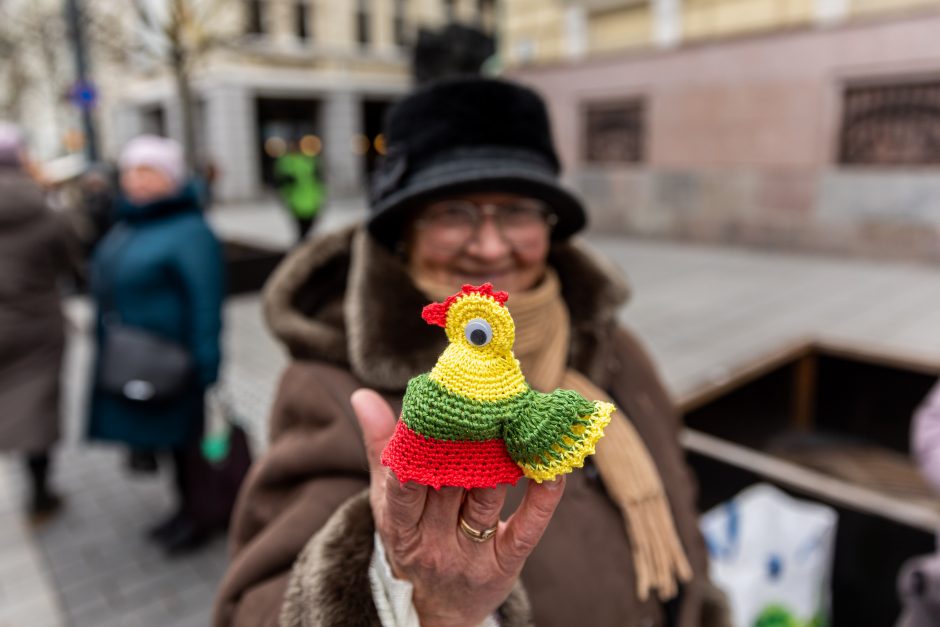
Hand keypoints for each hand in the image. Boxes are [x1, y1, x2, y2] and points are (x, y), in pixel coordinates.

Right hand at [352, 389, 564, 626]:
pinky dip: (542, 495)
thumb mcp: (388, 502)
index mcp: (400, 526)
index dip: (414, 456)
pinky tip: (552, 466)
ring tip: (512, 421)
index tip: (428, 417)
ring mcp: (471, 555)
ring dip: (500, 459)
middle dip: (463, 443)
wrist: (436, 610)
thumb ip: (381, 448)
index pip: (403, 490)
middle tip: (481, 401)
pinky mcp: (506, 562)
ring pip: (485, 499)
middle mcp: (433, 543)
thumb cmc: (412, 539)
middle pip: (449, 487)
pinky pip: (527, 526)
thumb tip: (363, 396)